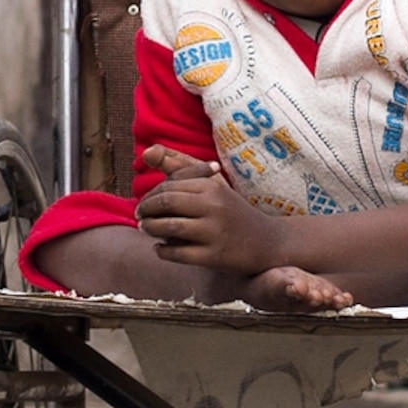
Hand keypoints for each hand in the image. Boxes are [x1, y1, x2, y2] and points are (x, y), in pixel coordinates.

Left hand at [135, 146, 285, 274]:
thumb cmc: (232, 210)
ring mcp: (214, 232)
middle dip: (146, 210)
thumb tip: (147, 151)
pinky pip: (178, 253)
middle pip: (166, 203)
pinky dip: (163, 251)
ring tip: (146, 229)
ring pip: (169, 227)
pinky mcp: (215, 256)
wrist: (267, 242)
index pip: (168, 186)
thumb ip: (181, 166)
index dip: (149, 196)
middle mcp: (214, 206)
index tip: (142, 204)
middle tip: (139, 217)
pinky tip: (160, 249)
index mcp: (212, 186)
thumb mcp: (212, 184)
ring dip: (150, 229)